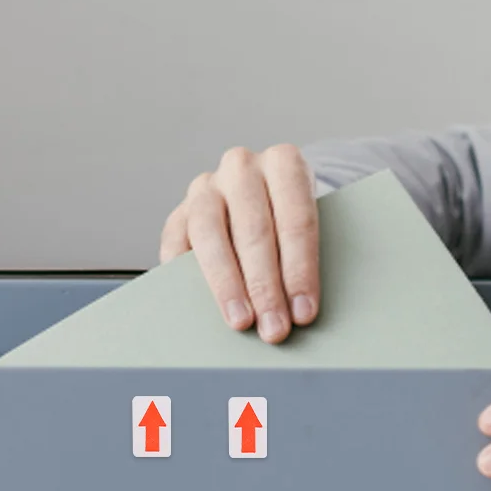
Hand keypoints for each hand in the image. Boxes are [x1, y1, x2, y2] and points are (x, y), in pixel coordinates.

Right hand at [159, 145, 319, 343]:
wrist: (262, 198)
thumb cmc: (292, 219)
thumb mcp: (315, 222)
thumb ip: (306, 255)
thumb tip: (302, 308)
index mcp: (285, 163)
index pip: (296, 220)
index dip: (300, 270)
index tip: (304, 312)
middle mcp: (242, 168)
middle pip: (254, 230)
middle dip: (265, 287)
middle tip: (274, 328)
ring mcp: (207, 187)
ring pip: (211, 233)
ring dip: (227, 284)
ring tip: (240, 321)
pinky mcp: (180, 211)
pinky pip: (175, 241)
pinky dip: (183, 272)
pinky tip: (194, 299)